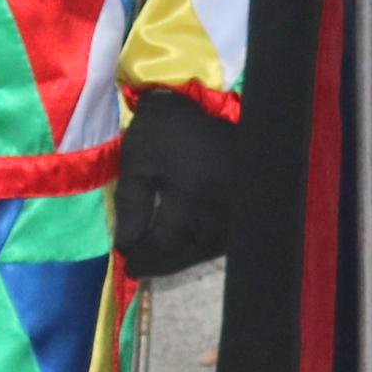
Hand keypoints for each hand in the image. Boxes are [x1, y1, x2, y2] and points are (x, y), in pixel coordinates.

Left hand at [112, 89, 237, 279]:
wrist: (228, 102)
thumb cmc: (175, 127)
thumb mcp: (141, 156)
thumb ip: (130, 200)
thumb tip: (123, 243)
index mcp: (189, 204)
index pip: (160, 244)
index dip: (140, 254)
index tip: (123, 259)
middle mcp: (217, 218)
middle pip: (183, 255)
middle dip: (157, 264)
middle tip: (136, 269)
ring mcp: (237, 217)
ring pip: (203, 252)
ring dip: (179, 259)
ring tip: (157, 261)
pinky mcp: (248, 212)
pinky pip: (221, 242)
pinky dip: (200, 247)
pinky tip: (186, 244)